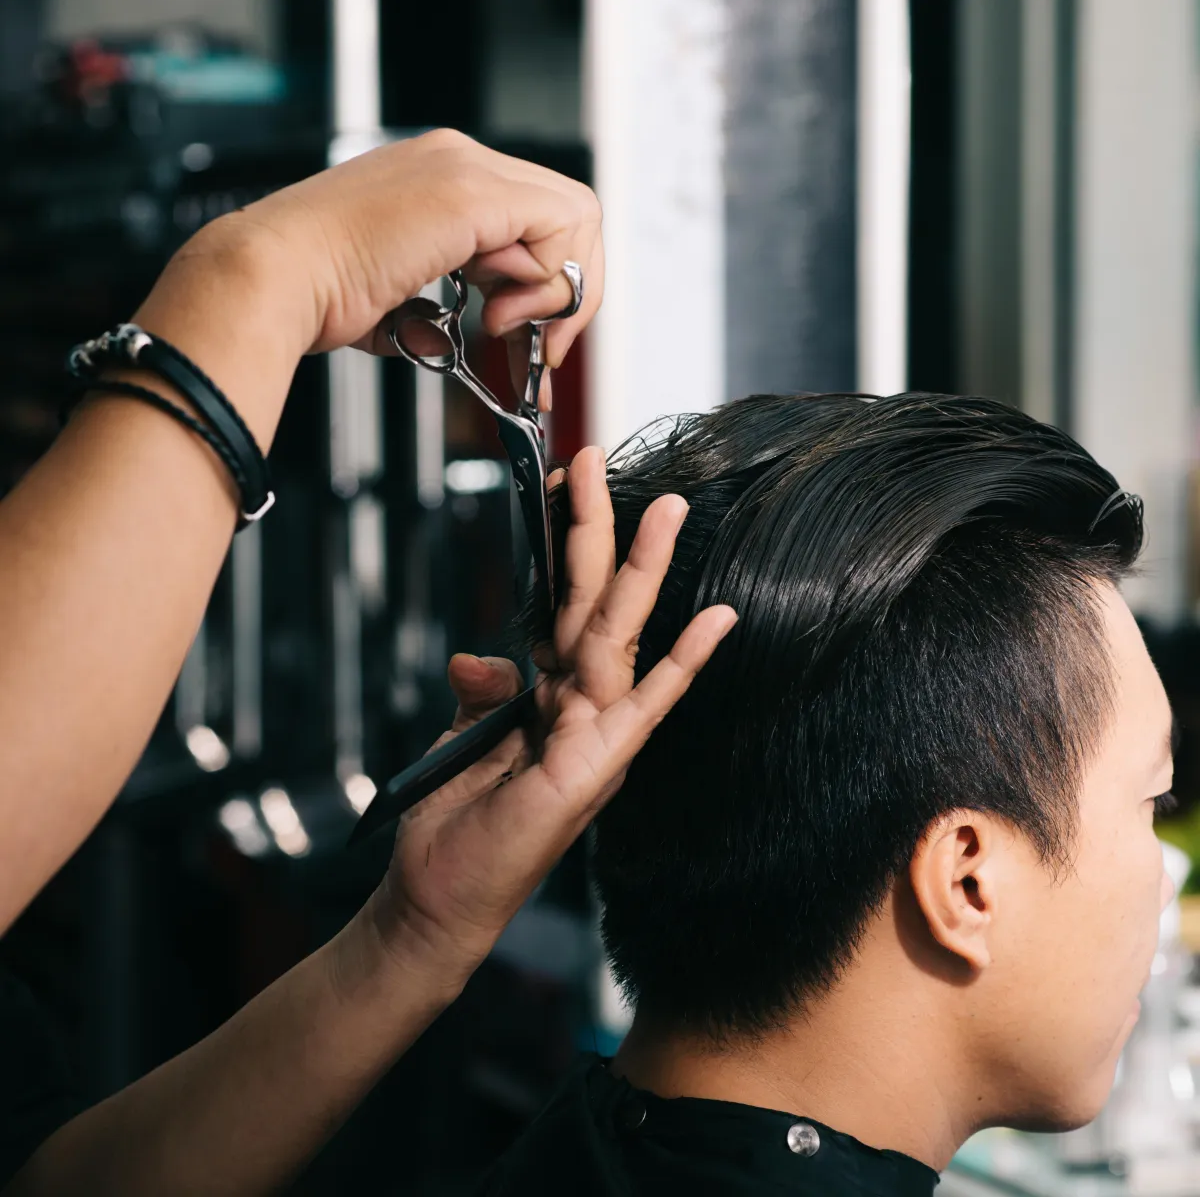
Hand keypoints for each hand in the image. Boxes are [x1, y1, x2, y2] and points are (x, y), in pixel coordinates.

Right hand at [169, 129, 602, 383]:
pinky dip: (547, 281)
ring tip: (505, 329)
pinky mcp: (471, 195)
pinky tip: (498, 313)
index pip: (535, 220)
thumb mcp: (399, 300)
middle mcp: (457, 162)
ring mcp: (465, 170)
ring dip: (556, 291)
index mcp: (440, 179)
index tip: (533, 338)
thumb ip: (440, 309)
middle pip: (566, 215)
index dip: (549, 284)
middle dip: (568, 292)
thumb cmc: (318, 293)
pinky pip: (558, 227)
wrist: (278, 279)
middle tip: (544, 346)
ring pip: (573, 217)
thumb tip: (465, 335)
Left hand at [364, 447, 736, 990]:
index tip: (559, 480)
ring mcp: (595, 734)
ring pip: (621, 634)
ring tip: (666, 508)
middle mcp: (582, 706)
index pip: (564, 602)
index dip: (563, 544)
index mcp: (553, 694)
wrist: (439, 899)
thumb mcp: (463, 737)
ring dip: (644, 570)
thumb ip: (484, 688)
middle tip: (595, 458)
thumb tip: (478, 653)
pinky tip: (718, 620)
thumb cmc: (454, 823)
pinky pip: (645, 707)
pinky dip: (682, 664)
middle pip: (596, 601)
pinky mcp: (596, 767)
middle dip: (599, 529)